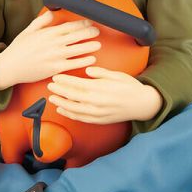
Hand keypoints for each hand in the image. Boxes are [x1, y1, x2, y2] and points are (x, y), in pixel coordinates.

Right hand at [0, 11, 101, 89]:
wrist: (10, 66)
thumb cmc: (18, 49)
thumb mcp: (28, 30)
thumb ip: (41, 21)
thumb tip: (52, 13)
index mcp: (47, 33)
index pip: (69, 26)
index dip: (82, 24)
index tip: (89, 22)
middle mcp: (52, 43)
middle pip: (76, 36)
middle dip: (89, 33)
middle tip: (97, 31)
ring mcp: (54, 56)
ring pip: (77, 49)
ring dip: (89, 46)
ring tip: (98, 44)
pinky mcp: (54, 68)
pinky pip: (73, 64)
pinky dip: (83, 61)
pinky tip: (91, 59)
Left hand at [46, 66, 164, 124]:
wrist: (142, 104)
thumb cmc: (129, 87)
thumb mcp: (117, 75)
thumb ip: (101, 73)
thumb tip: (87, 70)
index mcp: (100, 89)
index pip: (77, 84)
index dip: (65, 81)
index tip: (56, 76)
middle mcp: (97, 102)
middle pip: (73, 96)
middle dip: (60, 90)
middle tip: (49, 85)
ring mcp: (97, 113)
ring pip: (74, 109)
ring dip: (61, 103)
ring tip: (52, 97)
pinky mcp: (99, 120)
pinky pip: (81, 118)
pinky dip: (69, 114)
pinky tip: (62, 109)